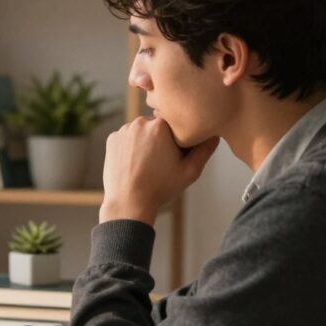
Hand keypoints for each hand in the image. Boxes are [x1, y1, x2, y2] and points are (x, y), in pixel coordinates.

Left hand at [100, 116, 219, 224]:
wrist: (128, 203)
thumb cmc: (161, 188)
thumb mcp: (190, 171)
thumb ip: (205, 150)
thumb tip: (214, 135)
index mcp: (161, 126)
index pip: (177, 123)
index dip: (180, 139)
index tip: (177, 155)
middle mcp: (140, 122)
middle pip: (158, 126)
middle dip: (162, 139)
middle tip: (162, 162)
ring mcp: (123, 130)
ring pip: (142, 131)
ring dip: (146, 142)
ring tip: (147, 164)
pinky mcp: (111, 139)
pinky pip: (127, 138)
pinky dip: (131, 147)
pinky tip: (134, 163)